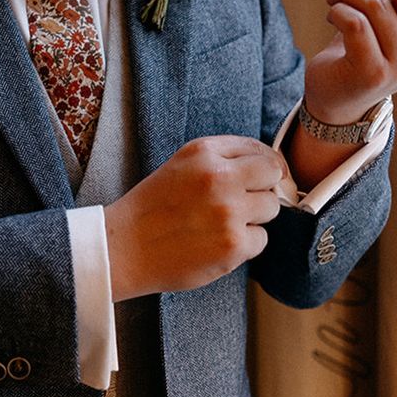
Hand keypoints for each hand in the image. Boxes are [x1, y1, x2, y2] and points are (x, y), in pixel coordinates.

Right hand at [104, 136, 287, 301]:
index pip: (258, 149)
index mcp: (204, 151)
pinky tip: (217, 244)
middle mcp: (219, 176)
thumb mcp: (183, 164)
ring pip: (270, 208)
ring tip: (222, 224)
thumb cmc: (154, 206)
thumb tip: (272, 169)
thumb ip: (222, 159)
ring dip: (253, 218)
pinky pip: (261, 239)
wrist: (124, 246)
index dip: (264, 166)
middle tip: (242, 203)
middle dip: (263, 188)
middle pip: (272, 174)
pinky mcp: (233, 244)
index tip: (262, 179)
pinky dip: (244, 245)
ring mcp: (228, 211)